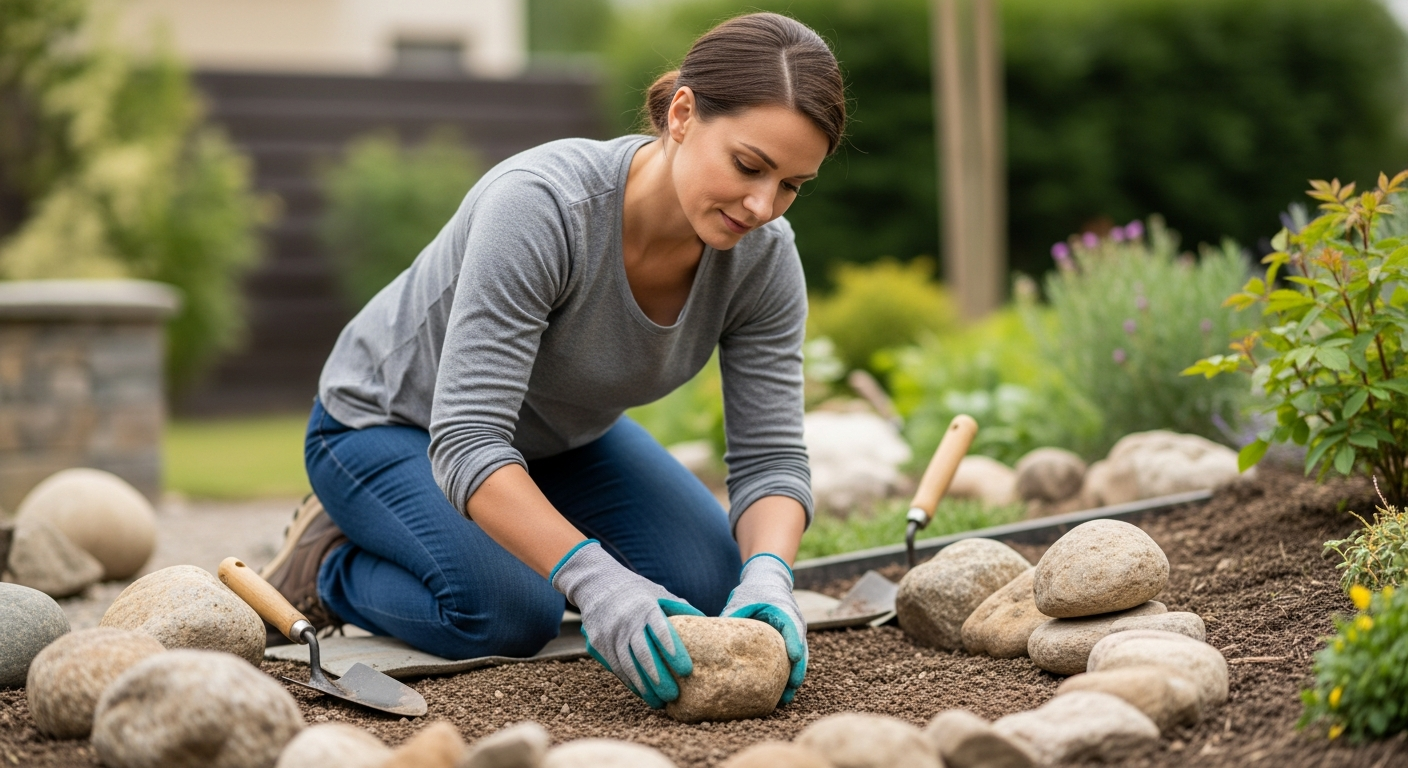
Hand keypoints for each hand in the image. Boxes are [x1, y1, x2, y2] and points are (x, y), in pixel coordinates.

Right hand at [550, 540, 703, 707]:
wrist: (597, 584)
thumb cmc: (637, 591)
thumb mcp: (658, 594)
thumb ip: (680, 609)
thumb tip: (707, 623)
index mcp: (645, 608)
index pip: (661, 631)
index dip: (674, 651)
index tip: (687, 670)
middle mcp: (626, 622)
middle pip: (643, 654)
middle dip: (659, 678)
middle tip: (674, 696)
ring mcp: (610, 634)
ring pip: (628, 666)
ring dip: (644, 687)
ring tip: (660, 703)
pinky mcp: (598, 645)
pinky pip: (616, 668)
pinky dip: (631, 683)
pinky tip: (643, 694)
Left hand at [720, 553, 806, 703]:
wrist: (768, 579)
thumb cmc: (753, 590)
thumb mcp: (740, 601)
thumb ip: (731, 619)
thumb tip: (711, 642)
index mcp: (784, 610)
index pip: (793, 628)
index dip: (794, 643)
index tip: (793, 657)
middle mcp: (795, 622)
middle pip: (800, 650)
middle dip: (796, 671)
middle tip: (788, 691)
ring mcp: (796, 632)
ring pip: (800, 658)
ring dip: (794, 677)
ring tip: (784, 699)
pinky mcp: (792, 640)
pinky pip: (794, 659)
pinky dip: (789, 673)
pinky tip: (780, 692)